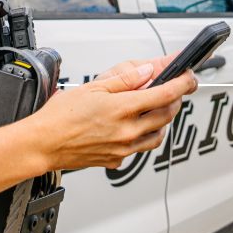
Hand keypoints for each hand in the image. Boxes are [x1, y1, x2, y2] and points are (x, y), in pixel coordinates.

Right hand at [33, 56, 196, 170]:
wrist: (44, 144)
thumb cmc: (60, 117)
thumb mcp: (93, 88)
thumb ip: (124, 80)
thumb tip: (146, 72)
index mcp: (122, 109)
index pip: (164, 94)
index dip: (181, 83)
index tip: (188, 77)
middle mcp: (127, 131)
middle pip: (166, 114)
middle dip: (175, 99)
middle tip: (173, 90)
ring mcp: (124, 148)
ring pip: (158, 134)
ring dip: (162, 120)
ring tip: (154, 108)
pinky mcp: (117, 160)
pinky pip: (139, 148)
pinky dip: (142, 136)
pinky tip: (132, 127)